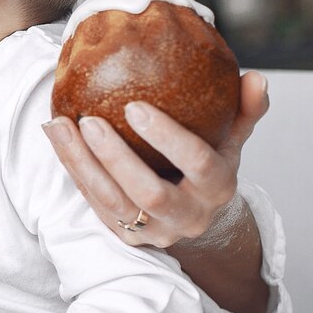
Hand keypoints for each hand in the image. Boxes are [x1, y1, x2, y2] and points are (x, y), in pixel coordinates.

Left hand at [42, 71, 269, 248]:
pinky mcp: (124, 234)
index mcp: (218, 188)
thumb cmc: (208, 164)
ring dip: (81, 163)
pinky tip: (55, 135)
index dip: (168, 138)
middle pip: (148, 193)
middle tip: (88, 121)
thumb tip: (257, 78)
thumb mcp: (231, 140)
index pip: (197, 163)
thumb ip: (244, 110)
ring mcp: (153, 230)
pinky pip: (92, 202)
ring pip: (111, 202)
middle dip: (116, 158)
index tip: (134, 106)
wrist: (193, 212)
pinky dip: (72, 169)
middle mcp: (188, 216)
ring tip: (59, 125)